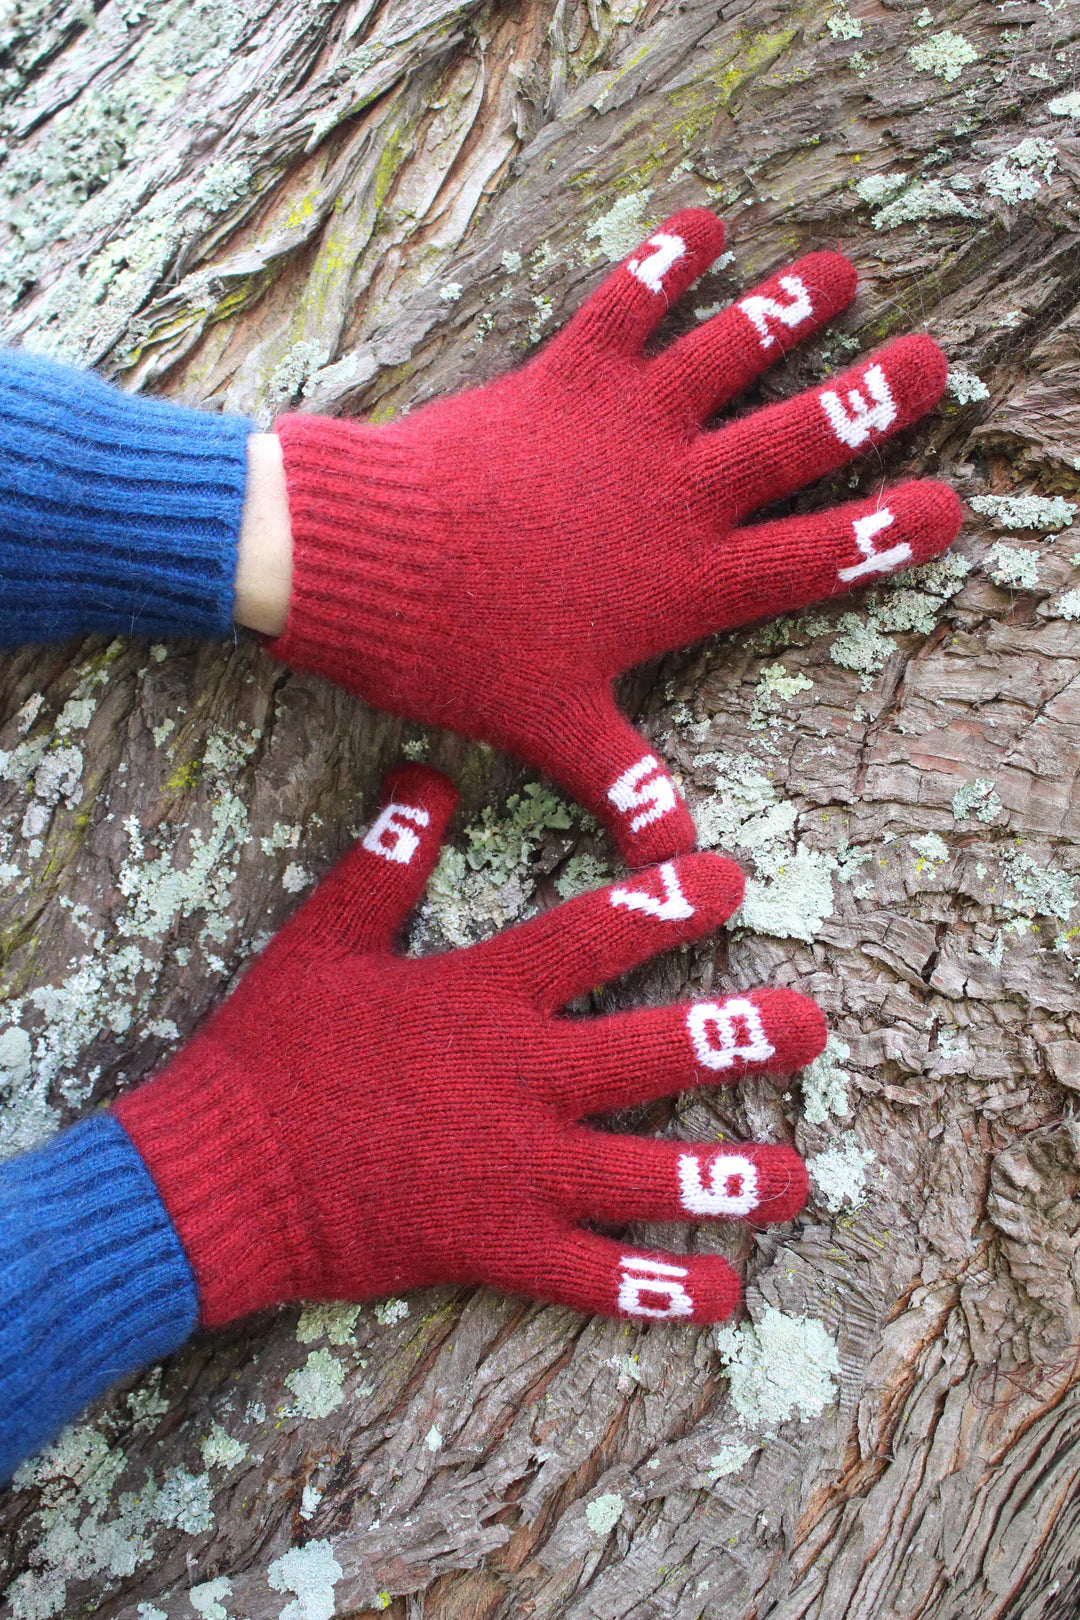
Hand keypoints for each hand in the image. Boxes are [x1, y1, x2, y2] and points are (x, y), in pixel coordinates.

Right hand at [113, 766, 825, 1326]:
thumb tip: (427, 776)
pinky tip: (723, 1291)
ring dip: (735, 1177)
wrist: (216, 1176)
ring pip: (655, 1176)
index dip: (673, 899)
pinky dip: (665, 1290)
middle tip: (814, 1025)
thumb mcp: (322, 937)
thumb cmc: (270, 1051)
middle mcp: (523, 1079)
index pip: (599, 933)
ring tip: (797, 1179)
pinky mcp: (499, 1248)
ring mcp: (519, 1171)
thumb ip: (385, 859)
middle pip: (661, 1053)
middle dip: (747, 1036)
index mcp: (485, 995)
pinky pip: (601, 1279)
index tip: (734, 879)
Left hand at [269, 209, 961, 864]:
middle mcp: (676, 493)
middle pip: (800, 437)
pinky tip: (706, 222)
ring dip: (791, 307)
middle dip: (874, 397)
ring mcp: (626, 425)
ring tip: (841, 272)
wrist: (367, 566)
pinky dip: (667, 260)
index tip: (941, 507)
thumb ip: (627, 786)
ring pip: (732, 351)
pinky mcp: (567, 374)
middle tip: (928, 362)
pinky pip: (629, 302)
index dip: (883, 535)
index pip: (813, 557)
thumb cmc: (460, 653)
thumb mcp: (552, 728)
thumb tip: (680, 871)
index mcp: (685, 580)